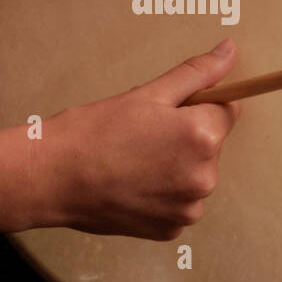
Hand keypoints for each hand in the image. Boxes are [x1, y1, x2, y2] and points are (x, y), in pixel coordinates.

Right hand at [35, 40, 243, 241]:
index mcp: (202, 136)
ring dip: (176, 166)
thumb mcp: (147, 93)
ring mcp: (188, 209)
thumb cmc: (94, 132)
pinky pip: (178, 202)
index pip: (227, 110)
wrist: (53, 178)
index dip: (198, 105)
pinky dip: (162, 193)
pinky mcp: (171, 229)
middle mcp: (204, 177)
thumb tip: (229, 51)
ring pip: (195, 175)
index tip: (169, 110)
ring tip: (133, 160)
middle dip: (186, 136)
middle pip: (211, 145)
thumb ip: (196, 73)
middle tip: (142, 134)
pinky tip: (132, 184)